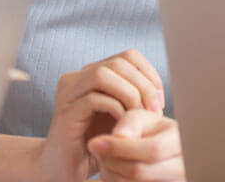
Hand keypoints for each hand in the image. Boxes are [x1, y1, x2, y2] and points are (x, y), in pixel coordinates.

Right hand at [39, 49, 164, 181]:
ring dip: (130, 94)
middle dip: (143, 85)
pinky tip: (122, 124)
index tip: (159, 100)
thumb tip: (159, 91)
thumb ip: (135, 96)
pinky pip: (94, 98)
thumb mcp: (122, 114)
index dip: (149, 74)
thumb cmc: (99, 142)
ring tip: (140, 116)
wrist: (66, 168)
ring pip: (104, 74)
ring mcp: (69, 93)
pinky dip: (116, 109)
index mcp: (93, 73)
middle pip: (119, 62)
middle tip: (154, 110)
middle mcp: (78, 77)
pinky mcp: (65, 111)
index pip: (128, 56)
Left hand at [88, 109, 183, 181]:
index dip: (120, 148)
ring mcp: (174, 181)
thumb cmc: (151, 132)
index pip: (153, 150)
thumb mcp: (143, 119)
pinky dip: (114, 181)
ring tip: (106, 159)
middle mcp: (183, 166)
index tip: (95, 142)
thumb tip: (120, 137)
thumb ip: (131, 122)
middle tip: (97, 151)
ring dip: (109, 174)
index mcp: (182, 141)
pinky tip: (114, 171)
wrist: (162, 151)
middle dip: (111, 162)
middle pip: (140, 172)